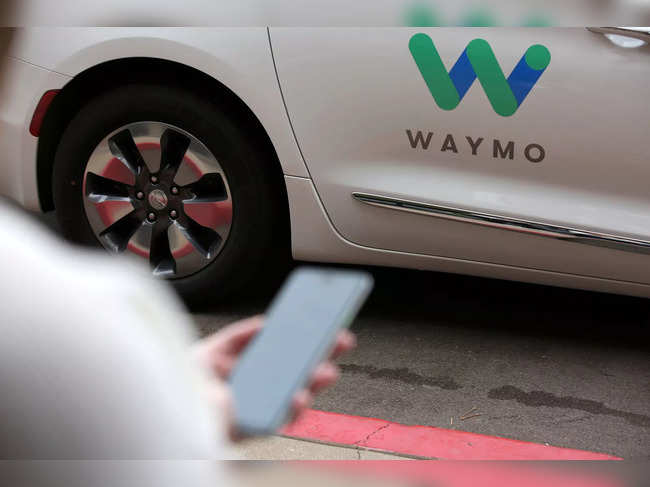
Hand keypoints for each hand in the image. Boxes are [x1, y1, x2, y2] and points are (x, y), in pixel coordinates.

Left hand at [193, 315, 355, 439]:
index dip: (310, 340)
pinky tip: (298, 395)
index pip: (289, 354)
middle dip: (323, 356)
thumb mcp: (212, 350)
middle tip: (341, 340)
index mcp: (254, 371)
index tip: (329, 324)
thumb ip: (239, 335)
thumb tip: (265, 323)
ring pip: (299, 396)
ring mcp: (262, 409)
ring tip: (326, 370)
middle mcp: (262, 390)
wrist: (164, 413)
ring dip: (315, 384)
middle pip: (300, 372)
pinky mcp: (256, 428)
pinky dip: (294, 408)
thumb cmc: (184, 384)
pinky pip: (283, 420)